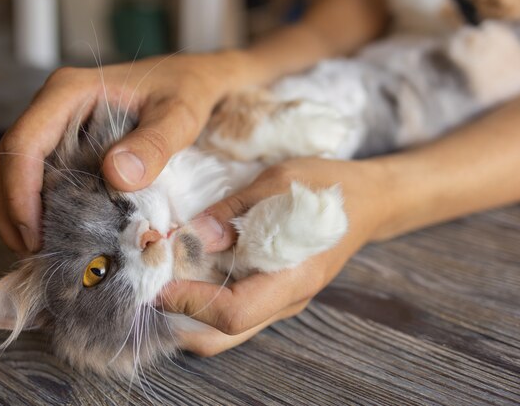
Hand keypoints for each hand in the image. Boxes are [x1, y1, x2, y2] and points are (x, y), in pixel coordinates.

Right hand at [0, 51, 249, 252]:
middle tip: (32, 250)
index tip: (33, 233)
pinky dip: (37, 204)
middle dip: (11, 208)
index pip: (25, 142)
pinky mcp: (65, 140)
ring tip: (39, 247)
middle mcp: (54, 105)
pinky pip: (37, 173)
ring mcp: (57, 123)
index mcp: (71, 92)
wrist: (191, 81)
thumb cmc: (186, 92)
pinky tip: (54, 230)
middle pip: (8, 158)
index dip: (19, 191)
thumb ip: (154, 145)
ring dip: (18, 209)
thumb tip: (115, 176)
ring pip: (15, 168)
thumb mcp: (179, 117)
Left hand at [159, 158, 390, 355]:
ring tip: (166, 273)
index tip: (157, 279)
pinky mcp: (273, 291)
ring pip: (224, 328)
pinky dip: (203, 297)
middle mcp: (285, 300)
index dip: (188, 301)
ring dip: (188, 309)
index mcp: (292, 278)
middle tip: (152, 283)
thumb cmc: (327, 189)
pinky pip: (232, 309)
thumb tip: (190, 236)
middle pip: (222, 336)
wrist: (367, 200)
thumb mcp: (278, 183)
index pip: (231, 313)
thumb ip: (233, 211)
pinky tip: (190, 267)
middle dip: (179, 318)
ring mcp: (279, 300)